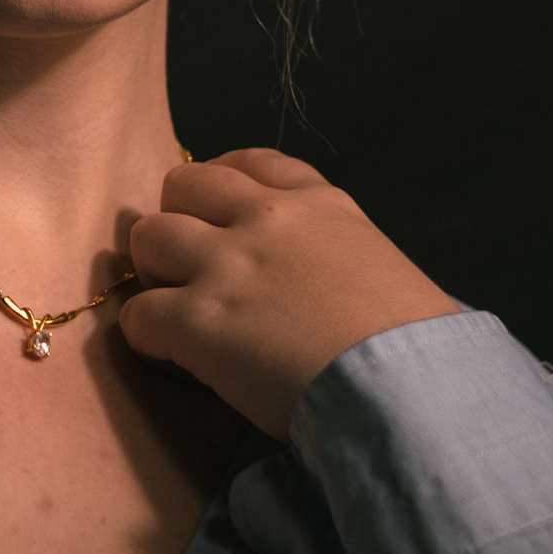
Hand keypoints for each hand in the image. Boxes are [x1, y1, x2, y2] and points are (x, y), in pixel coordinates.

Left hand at [120, 150, 460, 438]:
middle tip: (186, 268)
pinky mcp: (200, 322)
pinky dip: (145, 337)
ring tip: (171, 309)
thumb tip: (311, 277)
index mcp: (319, 204)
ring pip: (148, 237)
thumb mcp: (378, 264)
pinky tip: (169, 357)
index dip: (219, 188)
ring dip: (152, 273)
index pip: (249, 162)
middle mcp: (267, 220)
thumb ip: (332, 250)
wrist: (410, 391)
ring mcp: (228, 265)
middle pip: (183, 186)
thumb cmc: (413, 346)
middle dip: (177, 222)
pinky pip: (139, 315)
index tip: (214, 216)